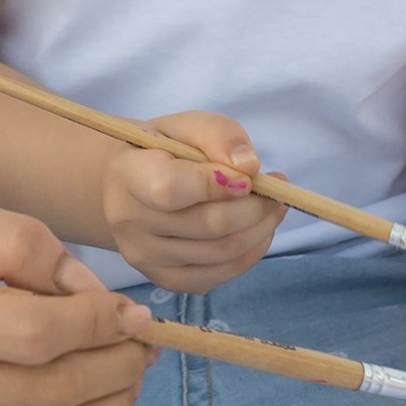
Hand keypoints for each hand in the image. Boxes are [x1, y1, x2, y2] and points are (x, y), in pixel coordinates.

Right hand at [99, 110, 283, 290]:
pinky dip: (249, 254)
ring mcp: (144, 257)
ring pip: (220, 254)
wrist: (128, 185)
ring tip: (273, 207)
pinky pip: (218, 276)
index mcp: (127, 174)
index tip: (251, 176)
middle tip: (278, 190)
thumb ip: (217, 134)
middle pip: (208, 226)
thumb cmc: (162, 149)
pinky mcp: (163, 280)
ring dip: (260, 231)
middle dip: (256, 208)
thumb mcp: (185, 126)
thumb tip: (249, 166)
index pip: (170, 189)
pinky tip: (256, 231)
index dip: (217, 185)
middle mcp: (128, 222)